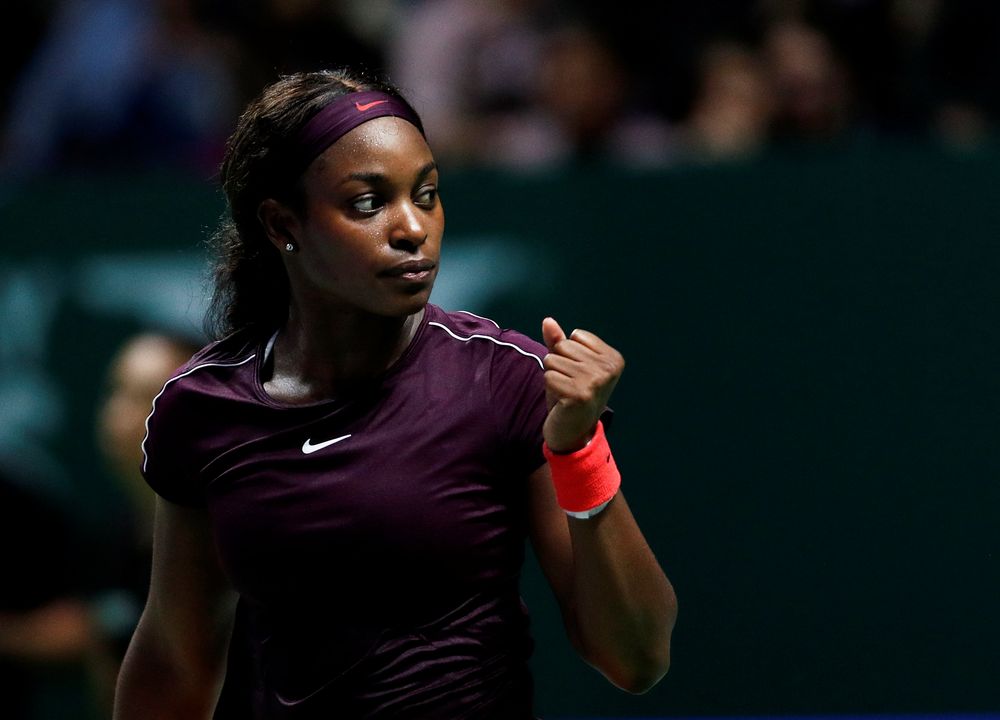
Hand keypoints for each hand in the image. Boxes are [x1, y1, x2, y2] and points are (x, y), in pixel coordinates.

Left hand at [541, 317, 623, 452]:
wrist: (573, 432)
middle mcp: (609, 368)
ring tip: (565, 393)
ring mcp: (596, 381)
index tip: (578, 375)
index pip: (575, 336)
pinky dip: (550, 388)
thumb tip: (547, 320)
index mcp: (613, 358)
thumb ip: (559, 342)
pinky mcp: (580, 394)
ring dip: (553, 376)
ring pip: (553, 360)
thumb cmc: (571, 395)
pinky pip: (549, 376)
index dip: (568, 354)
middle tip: (570, 386)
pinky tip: (562, 401)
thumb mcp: (567, 365)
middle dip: (559, 365)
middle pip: (563, 346)